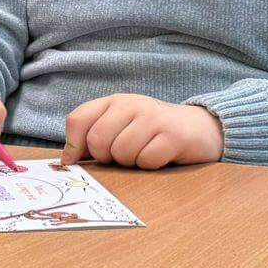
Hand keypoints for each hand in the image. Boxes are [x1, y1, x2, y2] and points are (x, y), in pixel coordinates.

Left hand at [62, 95, 222, 169]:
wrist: (201, 128)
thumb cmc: (153, 132)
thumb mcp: (121, 126)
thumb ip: (93, 137)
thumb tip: (67, 160)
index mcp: (114, 101)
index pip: (78, 120)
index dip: (73, 146)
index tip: (76, 162)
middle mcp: (132, 104)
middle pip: (97, 141)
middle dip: (106, 158)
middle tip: (122, 157)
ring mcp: (154, 118)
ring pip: (122, 153)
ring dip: (131, 163)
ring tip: (143, 153)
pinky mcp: (174, 135)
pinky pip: (146, 161)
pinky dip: (150, 165)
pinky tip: (160, 156)